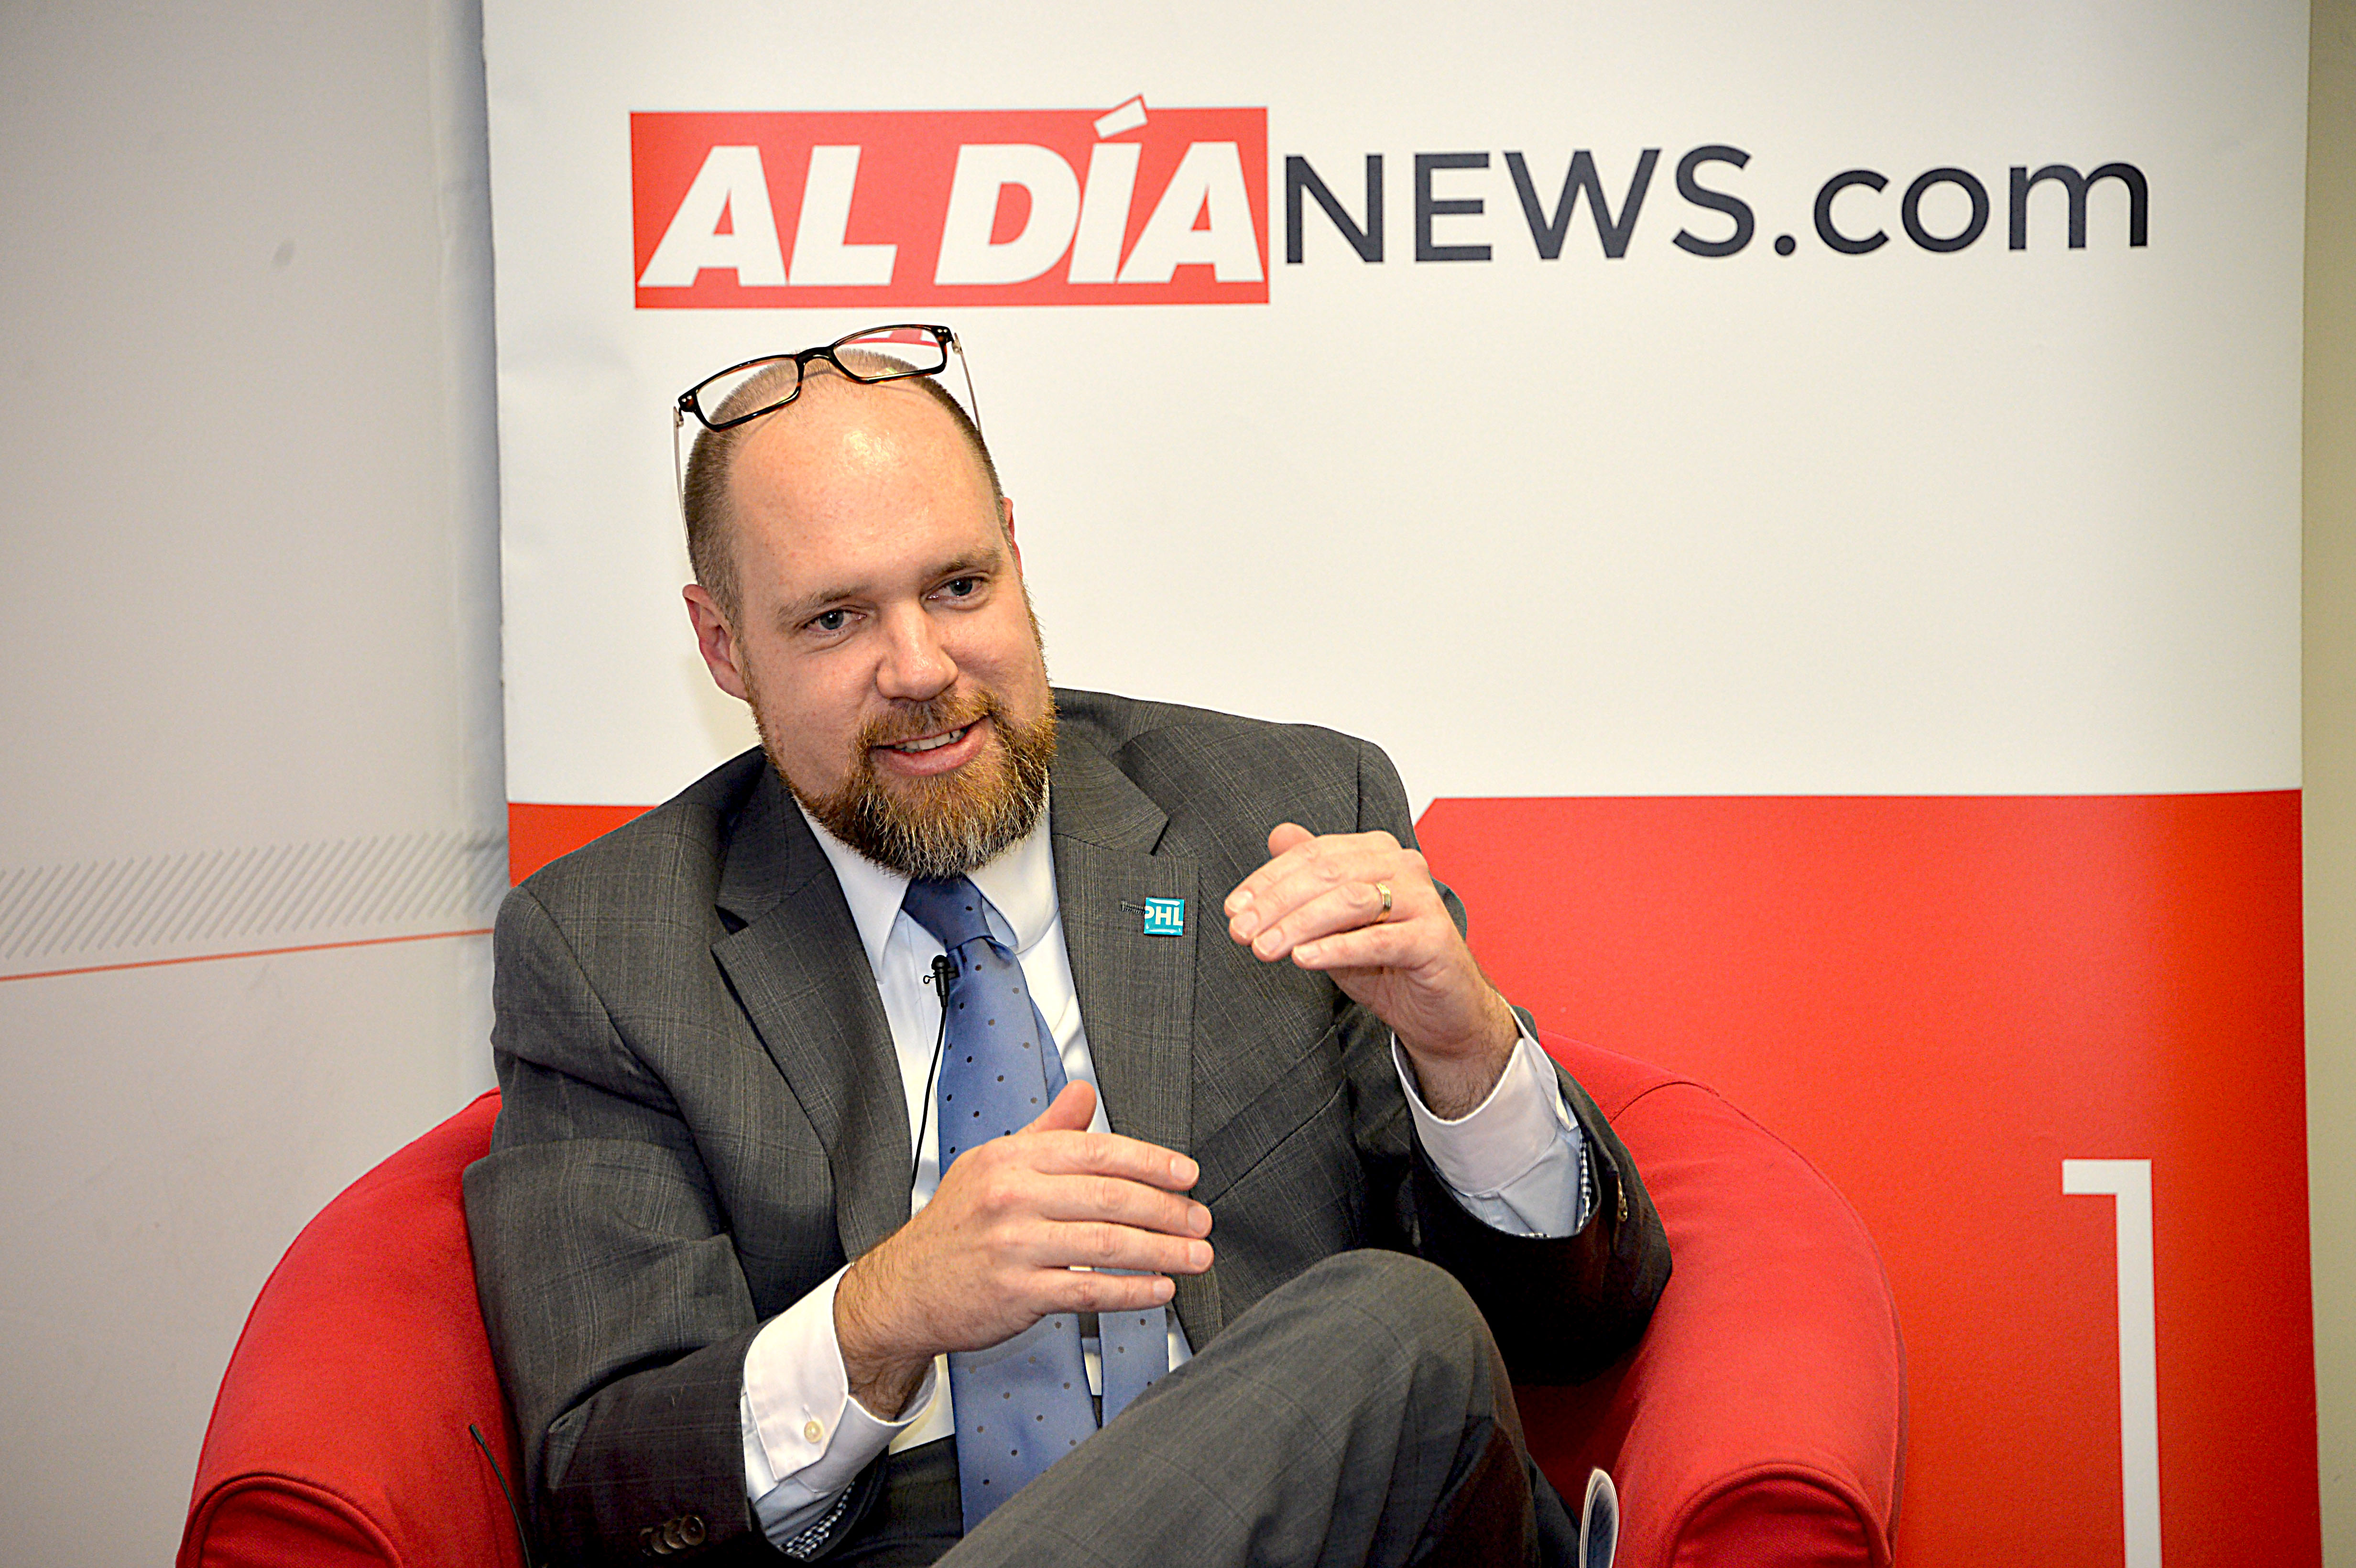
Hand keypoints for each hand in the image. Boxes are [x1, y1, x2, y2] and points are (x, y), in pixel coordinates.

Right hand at [833, 1081, 1211, 1418]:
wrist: (902, 1289)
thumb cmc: (954, 1227)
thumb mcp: (991, 1164)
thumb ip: (1045, 1132)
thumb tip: (1083, 1093)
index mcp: (1011, 1158)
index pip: (1095, 1151)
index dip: (1150, 1162)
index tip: (1186, 1174)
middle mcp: (1011, 1197)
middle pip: (1109, 1197)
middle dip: (1167, 1209)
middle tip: (1200, 1220)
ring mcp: (1013, 1246)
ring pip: (1105, 1244)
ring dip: (1161, 1250)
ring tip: (1195, 1255)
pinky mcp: (1016, 1293)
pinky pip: (1087, 1290)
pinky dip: (1131, 1290)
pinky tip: (1159, 1288)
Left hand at [1224, 823, 1517, 1118]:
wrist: (1440, 1010)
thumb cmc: (1386, 963)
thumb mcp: (1335, 921)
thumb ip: (1309, 879)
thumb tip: (1277, 835)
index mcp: (1377, 852)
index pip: (1313, 855)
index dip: (1267, 880)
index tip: (1234, 909)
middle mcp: (1403, 865)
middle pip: (1328, 873)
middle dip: (1276, 903)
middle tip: (1241, 932)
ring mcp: (1423, 899)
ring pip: (1350, 901)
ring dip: (1299, 924)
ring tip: (1264, 948)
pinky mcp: (1433, 938)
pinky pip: (1378, 939)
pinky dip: (1336, 948)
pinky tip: (1303, 958)